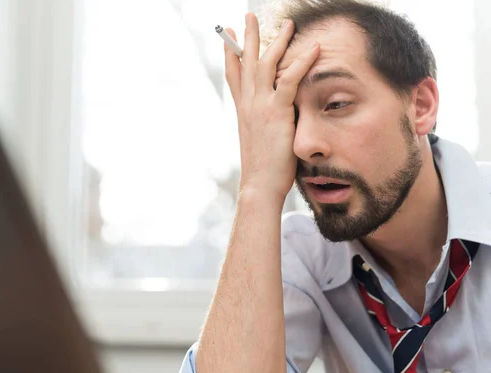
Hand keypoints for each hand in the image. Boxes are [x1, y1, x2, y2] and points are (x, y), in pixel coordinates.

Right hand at [224, 13, 319, 200]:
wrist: (259, 185)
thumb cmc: (264, 168)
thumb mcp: (260, 140)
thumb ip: (265, 123)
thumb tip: (278, 116)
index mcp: (242, 110)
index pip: (234, 76)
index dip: (231, 54)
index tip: (229, 36)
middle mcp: (247, 104)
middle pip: (244, 62)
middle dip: (247, 37)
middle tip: (248, 16)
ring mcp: (259, 107)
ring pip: (265, 64)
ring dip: (276, 41)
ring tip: (288, 24)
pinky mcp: (276, 112)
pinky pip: (290, 79)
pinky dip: (302, 61)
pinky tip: (314, 48)